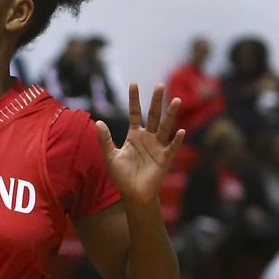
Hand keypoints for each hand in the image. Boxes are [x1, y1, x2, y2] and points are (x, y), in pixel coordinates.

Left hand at [96, 82, 184, 206]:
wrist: (133, 194)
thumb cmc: (122, 175)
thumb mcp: (110, 156)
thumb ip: (105, 140)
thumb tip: (98, 122)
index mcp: (134, 135)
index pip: (135, 113)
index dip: (134, 99)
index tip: (134, 83)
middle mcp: (148, 138)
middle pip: (153, 115)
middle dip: (156, 101)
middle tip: (160, 85)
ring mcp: (158, 147)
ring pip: (166, 127)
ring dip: (171, 115)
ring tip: (176, 100)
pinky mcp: (165, 159)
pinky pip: (172, 147)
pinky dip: (176, 140)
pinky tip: (180, 131)